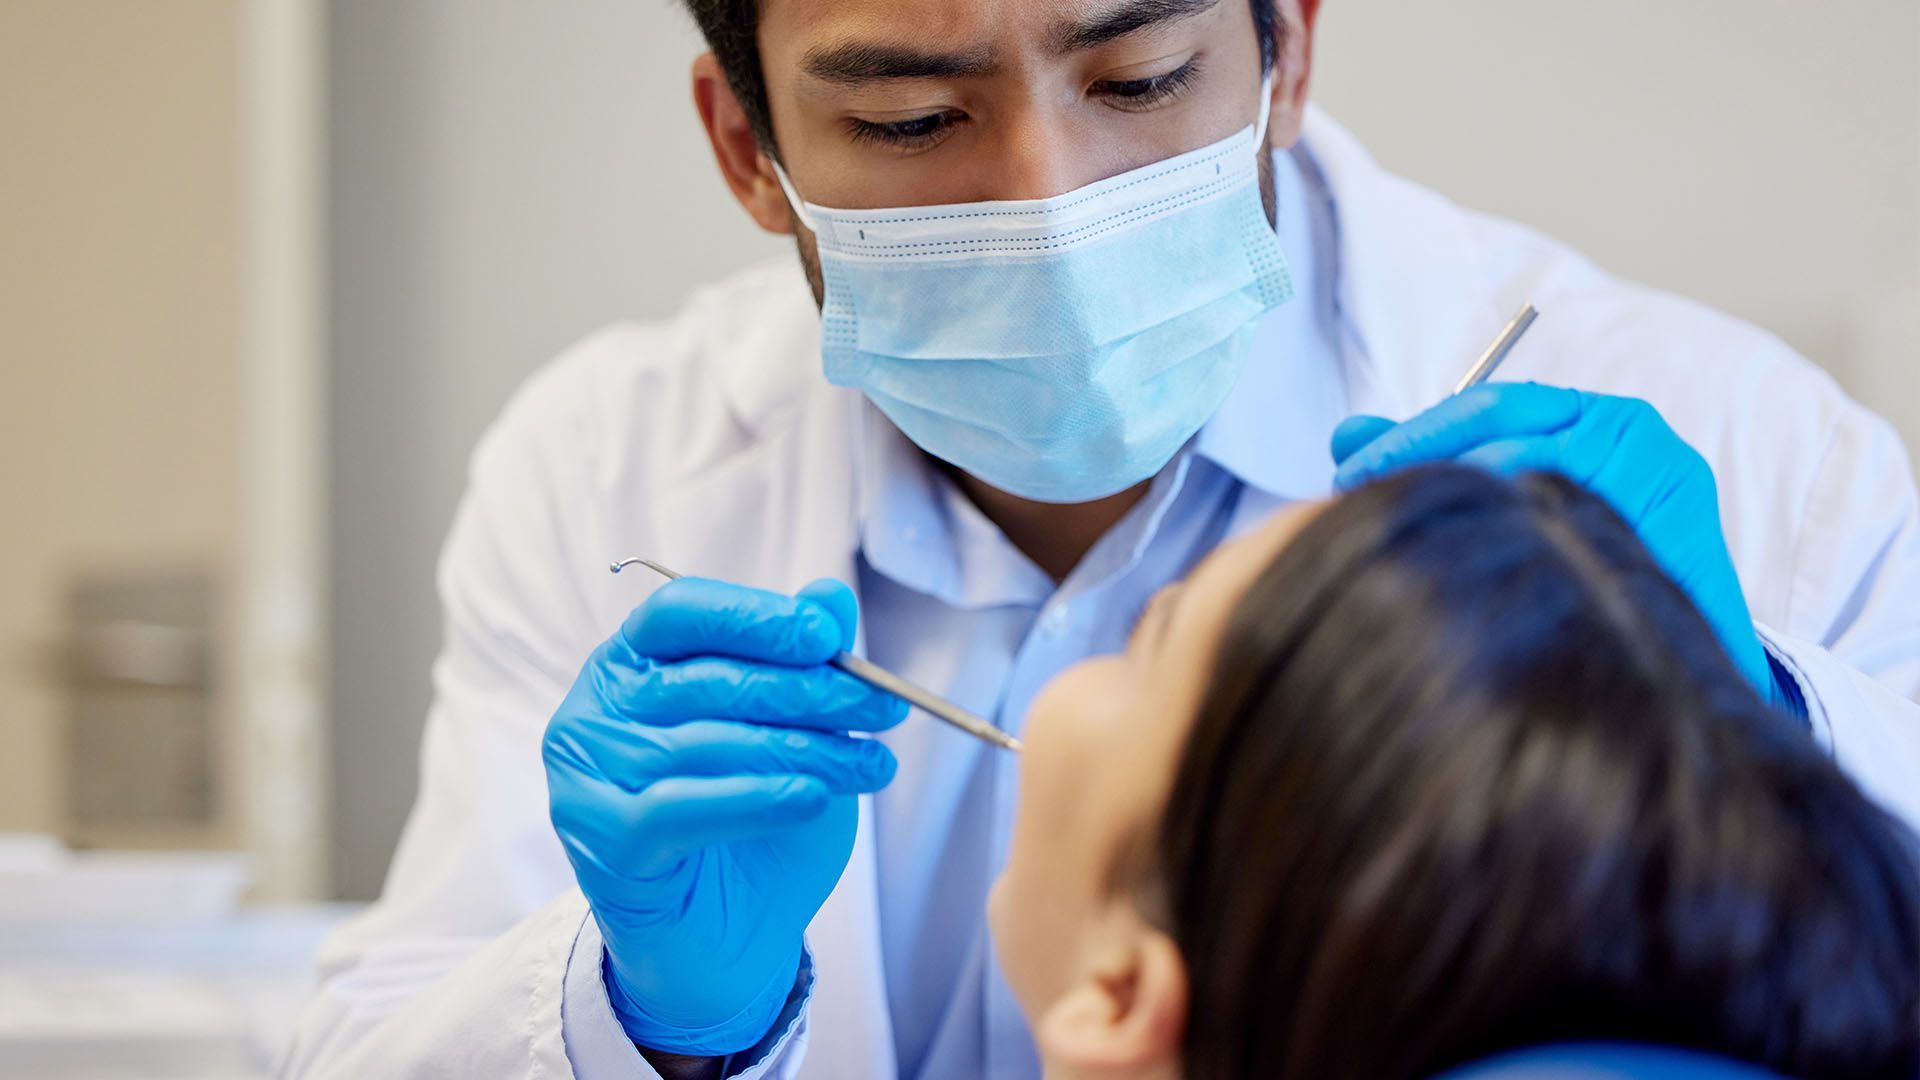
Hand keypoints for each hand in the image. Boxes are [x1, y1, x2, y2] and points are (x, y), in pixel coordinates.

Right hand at [544, 577, 906, 1055]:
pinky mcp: (601, 838)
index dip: (753, 617)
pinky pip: (683, 806)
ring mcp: (587, 775)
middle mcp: (596, 710)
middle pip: (707, 680)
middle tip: (882, 709)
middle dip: (807, 691)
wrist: (728, 940)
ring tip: (869, 764)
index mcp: (631, 664)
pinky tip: (812, 796)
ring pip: (707, 743)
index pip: (680, 613)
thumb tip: (830, 597)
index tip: (827, 636)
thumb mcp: (793, 734)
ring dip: (804, 749)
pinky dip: (756, 798)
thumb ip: (802, 663)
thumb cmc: (755, 823)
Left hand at [1331, 383, 1775, 699]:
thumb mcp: (1513, 496)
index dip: (1414, 438)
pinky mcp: (1690, 534)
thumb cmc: (1593, 558)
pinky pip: (1596, 539)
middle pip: (1512, 436)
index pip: (1490, 406)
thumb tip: (1346, 435)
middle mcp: (1632, 430)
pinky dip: (1541, 552)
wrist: (1691, 634)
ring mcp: (1664, 477)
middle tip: (1359, 505)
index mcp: (1589, 412)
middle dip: (1426, 468)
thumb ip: (1438, 461)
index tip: (1348, 474)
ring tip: (1410, 543)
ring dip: (1474, 511)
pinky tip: (1487, 577)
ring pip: (1546, 482)